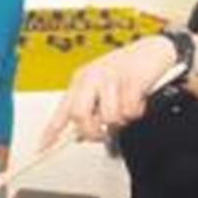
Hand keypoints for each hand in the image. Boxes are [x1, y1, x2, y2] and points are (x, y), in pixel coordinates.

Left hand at [40, 34, 176, 147]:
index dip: (51, 131)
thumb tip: (79, 135)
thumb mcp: (102, 87)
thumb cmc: (128, 68)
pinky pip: (130, 111)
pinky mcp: (131, 81)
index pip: (62, 110)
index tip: (43, 147)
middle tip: (103, 132)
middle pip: (80, 115)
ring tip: (127, 106)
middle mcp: (92, 77)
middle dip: (92, 131)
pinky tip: (138, 99)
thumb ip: (90, 109)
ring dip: (121, 119)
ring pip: (109, 117)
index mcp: (81, 80)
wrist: (154, 49)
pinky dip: (137, 111)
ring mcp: (111, 77)